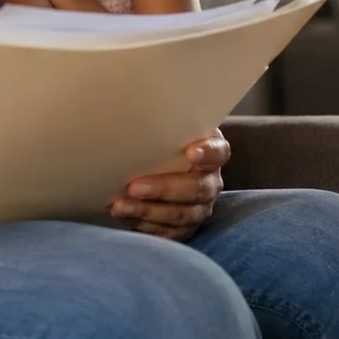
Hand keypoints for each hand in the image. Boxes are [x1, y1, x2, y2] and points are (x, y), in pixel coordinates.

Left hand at [110, 130, 228, 241]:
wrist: (159, 165)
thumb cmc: (162, 143)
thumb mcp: (168, 129)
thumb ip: (161, 124)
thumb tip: (124, 107)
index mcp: (212, 153)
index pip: (218, 152)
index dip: (207, 153)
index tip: (190, 152)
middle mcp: (210, 182)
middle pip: (196, 189)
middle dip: (163, 189)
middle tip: (134, 186)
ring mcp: (200, 207)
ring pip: (181, 214)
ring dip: (148, 211)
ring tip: (119, 206)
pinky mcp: (185, 227)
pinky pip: (169, 232)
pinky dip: (145, 226)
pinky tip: (125, 217)